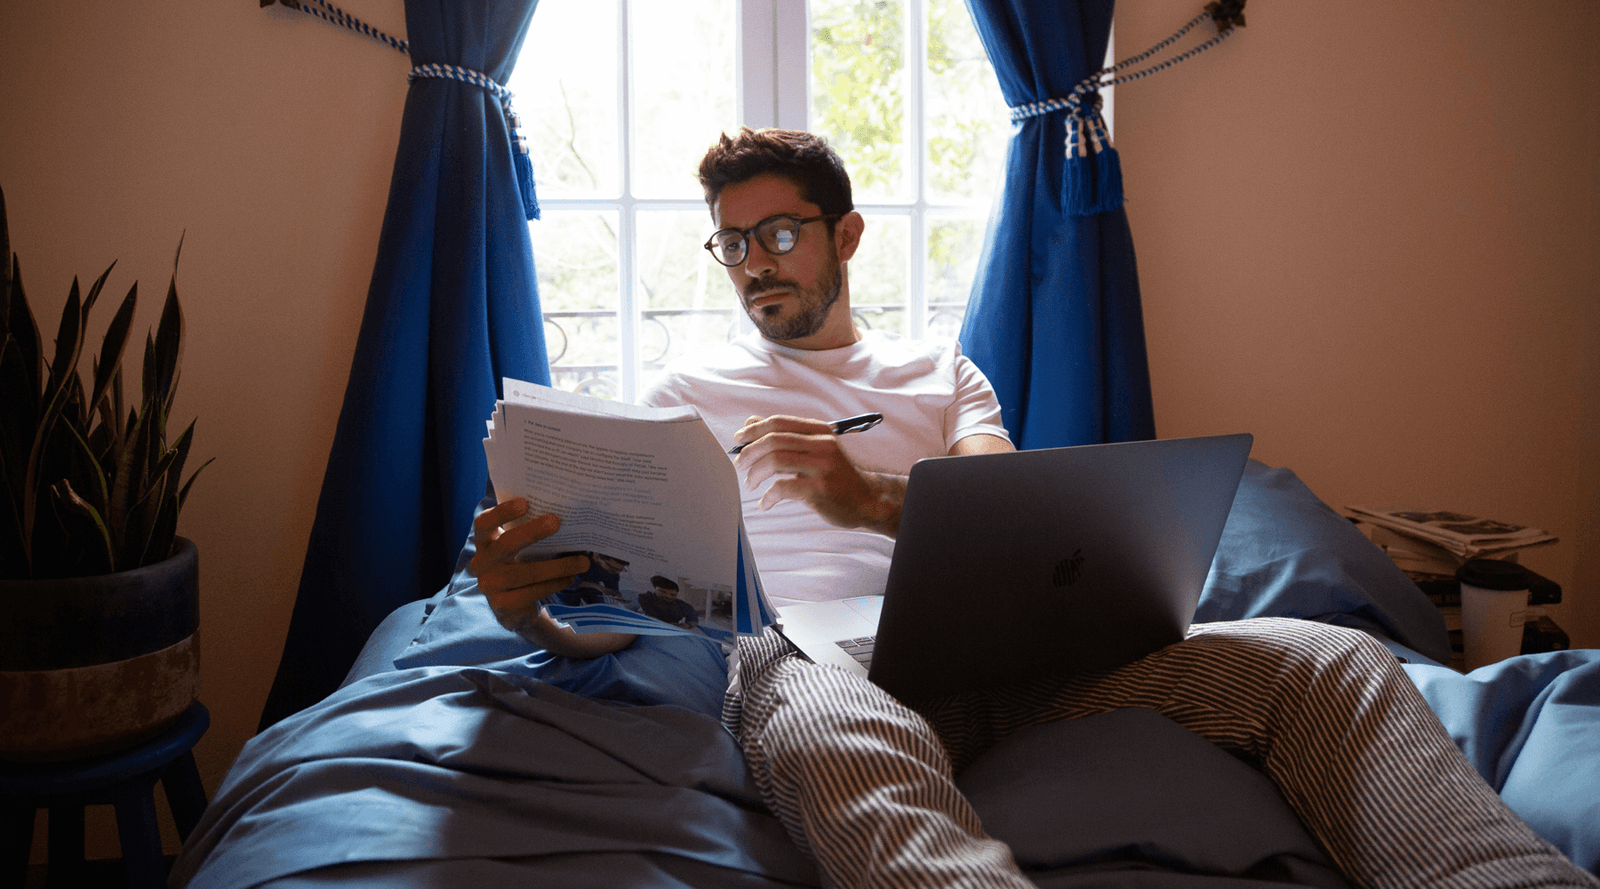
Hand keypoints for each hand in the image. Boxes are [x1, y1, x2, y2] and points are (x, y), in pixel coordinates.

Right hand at [470, 498, 635, 657]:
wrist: (514, 608)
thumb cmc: (521, 567)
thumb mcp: (520, 549)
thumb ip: (529, 532)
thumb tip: (565, 513)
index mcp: (485, 543)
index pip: (483, 523)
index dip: (501, 512)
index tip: (525, 503)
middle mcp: (482, 563)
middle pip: (505, 544)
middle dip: (532, 532)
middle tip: (557, 521)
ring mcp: (489, 586)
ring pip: (523, 573)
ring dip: (556, 566)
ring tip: (582, 561)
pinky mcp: (502, 606)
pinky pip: (530, 593)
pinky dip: (553, 584)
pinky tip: (569, 578)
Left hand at [730, 415, 904, 536]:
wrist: (867, 499)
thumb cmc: (836, 476)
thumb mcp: (814, 449)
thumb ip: (785, 436)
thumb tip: (751, 423)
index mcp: (819, 431)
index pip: (779, 422)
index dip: (754, 430)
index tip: (738, 440)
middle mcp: (822, 444)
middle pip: (773, 440)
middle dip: (749, 453)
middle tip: (739, 466)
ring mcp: (822, 466)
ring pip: (775, 461)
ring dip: (755, 474)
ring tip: (750, 484)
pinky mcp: (820, 489)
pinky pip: (783, 488)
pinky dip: (768, 496)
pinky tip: (766, 503)